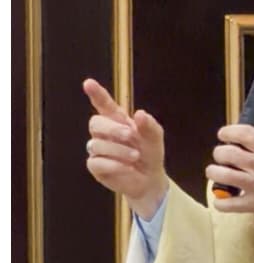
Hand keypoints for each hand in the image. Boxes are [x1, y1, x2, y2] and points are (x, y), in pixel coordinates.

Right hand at [83, 78, 167, 218]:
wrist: (149, 179)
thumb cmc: (150, 153)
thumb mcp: (155, 138)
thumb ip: (149, 126)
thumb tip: (139, 114)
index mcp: (119, 121)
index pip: (104, 105)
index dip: (97, 94)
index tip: (88, 83)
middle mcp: (105, 133)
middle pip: (95, 123)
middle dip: (112, 128)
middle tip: (130, 135)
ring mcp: (98, 149)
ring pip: (97, 144)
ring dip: (118, 150)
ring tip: (135, 156)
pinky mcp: (96, 166)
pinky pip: (96, 162)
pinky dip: (113, 164)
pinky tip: (126, 167)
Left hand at [207, 125, 253, 229]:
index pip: (242, 133)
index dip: (228, 132)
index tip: (224, 134)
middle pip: (226, 153)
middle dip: (220, 152)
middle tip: (222, 154)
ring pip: (221, 175)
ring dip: (214, 171)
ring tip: (217, 171)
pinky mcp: (252, 204)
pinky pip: (225, 203)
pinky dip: (220, 200)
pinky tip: (224, 195)